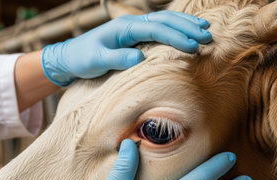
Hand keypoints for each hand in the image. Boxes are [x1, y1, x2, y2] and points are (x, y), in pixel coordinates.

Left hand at [41, 10, 212, 85]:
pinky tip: (186, 31)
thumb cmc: (82, 60)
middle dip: (186, 27)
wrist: (69, 57)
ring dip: (184, 25)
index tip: (192, 46)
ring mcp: (132, 28)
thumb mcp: (96, 61)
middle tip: (207, 37)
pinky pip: (158, 28)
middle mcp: (130, 24)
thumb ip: (116, 59)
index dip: (175, 36)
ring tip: (205, 30)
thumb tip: (139, 58)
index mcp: (123, 28)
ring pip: (163, 21)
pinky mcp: (133, 35)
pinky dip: (174, 28)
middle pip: (163, 20)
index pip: (155, 29)